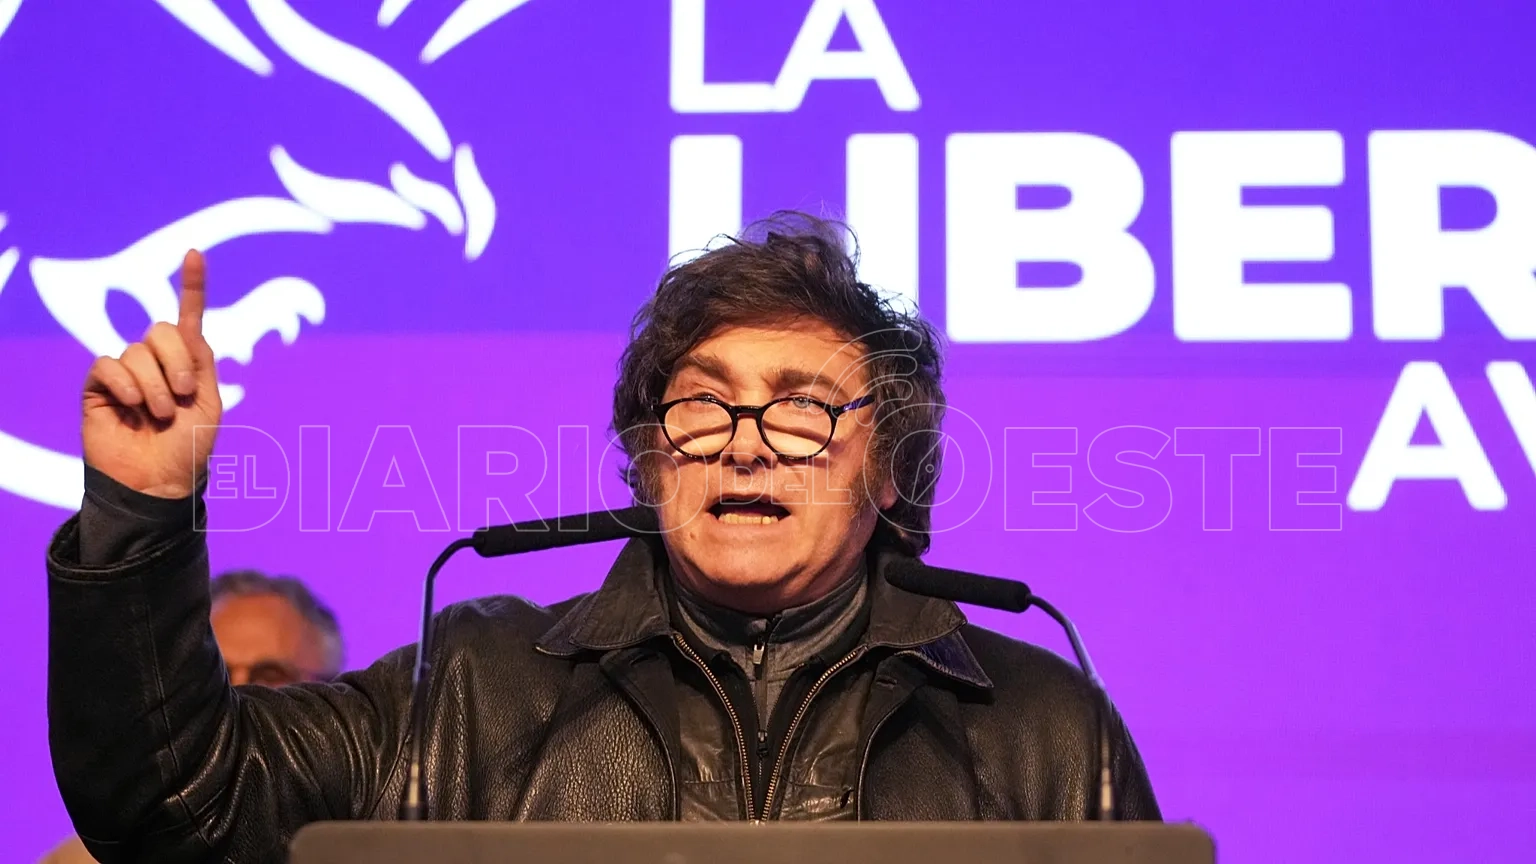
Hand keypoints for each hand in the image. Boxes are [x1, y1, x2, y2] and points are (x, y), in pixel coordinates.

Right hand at [81, 250, 222, 498]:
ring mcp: (125, 373)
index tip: (194, 252)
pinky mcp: (98, 386)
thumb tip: (189, 326)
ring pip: (137, 352)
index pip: (187, 317)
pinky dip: (125, 384)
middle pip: (161, 330)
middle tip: (182, 395)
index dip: (192, 285)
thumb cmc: (188, 447)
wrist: (160, 482)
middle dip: (176, 362)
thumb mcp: (207, 400)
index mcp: (186, 363)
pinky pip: (108, 364)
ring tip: (158, 415)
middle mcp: (154, 362)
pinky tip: (133, 407)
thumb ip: (200, 360)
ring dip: (155, 385)